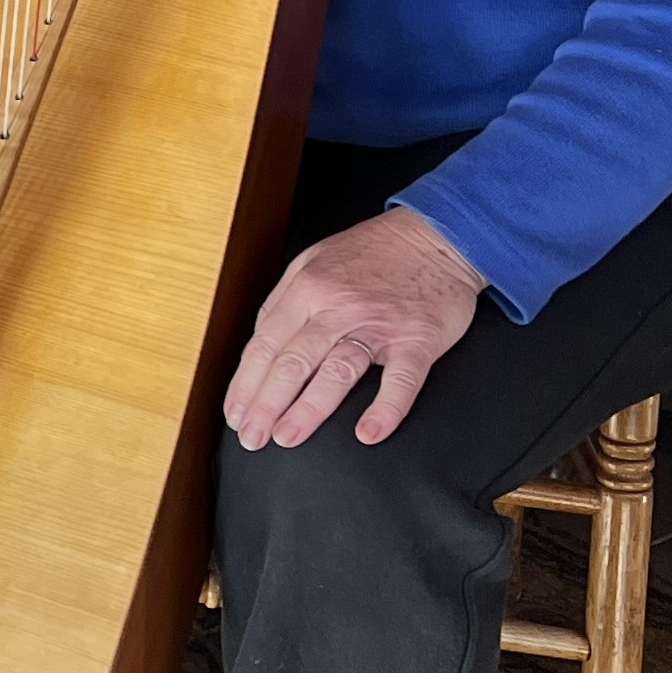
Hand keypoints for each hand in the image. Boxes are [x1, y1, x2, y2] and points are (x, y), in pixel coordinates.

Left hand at [220, 204, 486, 452]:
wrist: (437, 235)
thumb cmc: (372, 253)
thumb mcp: (312, 261)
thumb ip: (283, 301)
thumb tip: (260, 344)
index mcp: (307, 289)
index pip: (265, 345)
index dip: (245, 384)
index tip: (234, 413)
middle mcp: (338, 307)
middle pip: (292, 362)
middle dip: (265, 404)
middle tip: (251, 436)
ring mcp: (379, 324)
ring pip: (336, 371)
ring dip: (308, 409)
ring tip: (287, 437)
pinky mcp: (418, 338)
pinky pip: (401, 379)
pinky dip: (385, 408)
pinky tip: (369, 432)